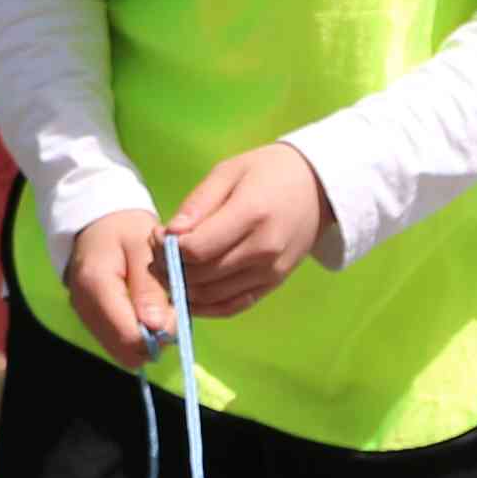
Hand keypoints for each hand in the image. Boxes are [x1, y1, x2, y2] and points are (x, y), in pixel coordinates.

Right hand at [63, 208, 174, 363]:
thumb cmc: (124, 229)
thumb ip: (150, 287)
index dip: (160, 334)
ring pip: (123, 352)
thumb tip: (157, 328)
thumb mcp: (143, 247)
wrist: (98, 223)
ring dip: (147, 337)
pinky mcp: (91, 321)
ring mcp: (85, 317)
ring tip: (158, 305)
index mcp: (96, 285)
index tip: (176, 310)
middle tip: (169, 309)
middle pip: (125, 352)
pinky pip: (118, 342)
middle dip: (155, 340)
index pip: (129, 337)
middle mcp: (84, 307)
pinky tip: (146, 308)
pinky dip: (137, 333)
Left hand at [163, 143, 327, 319]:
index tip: (159, 235)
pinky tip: (190, 293)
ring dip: (184, 288)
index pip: (197, 249)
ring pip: (213, 295)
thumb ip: (198, 204)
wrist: (318, 187)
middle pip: (202, 275)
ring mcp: (271, 271)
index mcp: (252, 214)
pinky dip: (206, 306)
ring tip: (172, 269)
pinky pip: (233, 306)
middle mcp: (264, 249)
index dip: (168, 249)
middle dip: (171, 269)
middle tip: (158, 254)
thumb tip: (168, 234)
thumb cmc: (268, 172)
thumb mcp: (229, 172)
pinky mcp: (274, 283)